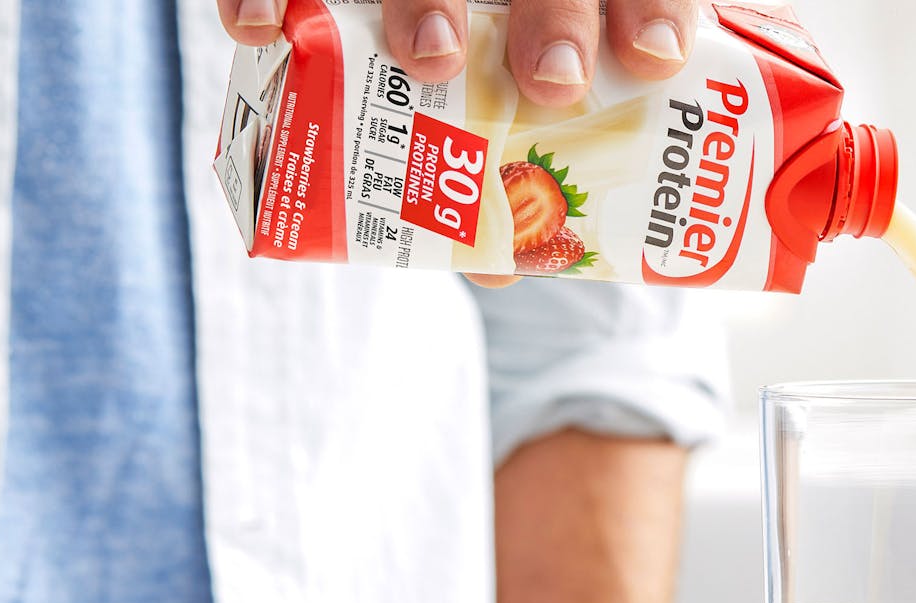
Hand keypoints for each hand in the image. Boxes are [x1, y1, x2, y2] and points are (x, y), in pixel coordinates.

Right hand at [222, 0, 692, 288]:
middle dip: (553, 15)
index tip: (654, 60)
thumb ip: (542, 162)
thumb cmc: (487, 86)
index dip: (651, 8)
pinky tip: (261, 31)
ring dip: (426, 0)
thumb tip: (513, 263)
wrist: (445, 32)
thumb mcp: (538, 115)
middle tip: (552, 84)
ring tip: (431, 56)